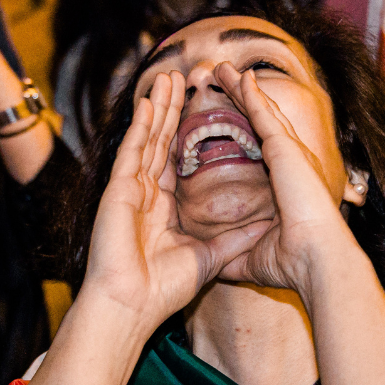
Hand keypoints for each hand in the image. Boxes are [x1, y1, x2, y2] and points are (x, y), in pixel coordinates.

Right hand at [80, 71, 264, 330]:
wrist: (131, 307)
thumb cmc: (161, 291)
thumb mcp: (210, 259)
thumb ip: (234, 240)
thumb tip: (266, 226)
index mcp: (163, 208)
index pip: (177, 160)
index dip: (187, 134)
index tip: (202, 109)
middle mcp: (145, 195)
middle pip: (161, 142)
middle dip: (173, 110)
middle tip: (184, 79)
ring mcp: (129, 190)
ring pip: (147, 139)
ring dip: (158, 107)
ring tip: (169, 77)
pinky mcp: (117, 191)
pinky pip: (131, 151)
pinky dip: (139, 126)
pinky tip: (149, 102)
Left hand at [211, 62, 359, 294]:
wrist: (316, 260)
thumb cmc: (293, 264)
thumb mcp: (252, 258)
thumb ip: (233, 253)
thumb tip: (214, 267)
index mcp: (286, 184)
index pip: (260, 147)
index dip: (245, 128)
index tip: (228, 116)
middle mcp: (291, 163)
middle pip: (262, 122)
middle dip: (243, 98)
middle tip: (223, 78)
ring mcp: (290, 153)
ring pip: (261, 111)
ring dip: (242, 89)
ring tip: (223, 68)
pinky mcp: (285, 149)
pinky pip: (263, 114)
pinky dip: (250, 94)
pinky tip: (238, 75)